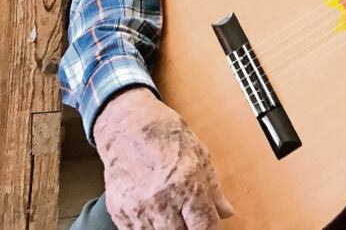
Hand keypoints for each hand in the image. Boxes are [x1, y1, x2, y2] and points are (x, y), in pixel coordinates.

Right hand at [93, 87, 234, 228]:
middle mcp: (161, 199)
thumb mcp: (200, 155)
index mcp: (186, 184)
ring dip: (168, 229)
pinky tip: (154, 215)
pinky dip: (147, 228)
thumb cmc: (165, 134)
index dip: (209, 228)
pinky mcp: (119, 211)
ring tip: (171, 213)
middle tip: (189, 219)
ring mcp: (138, 208)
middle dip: (188, 228)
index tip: (208, 225)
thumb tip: (226, 211)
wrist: (127, 125)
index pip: (204, 226)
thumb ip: (213, 188)